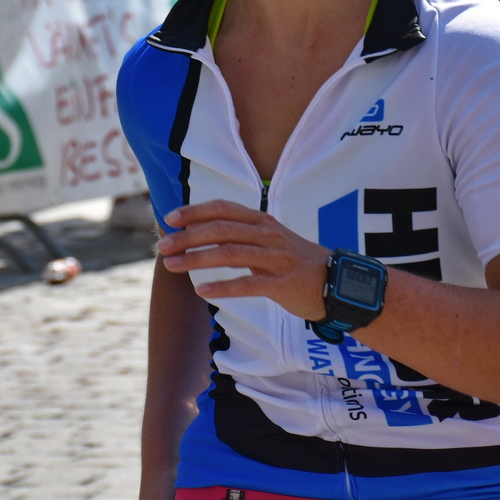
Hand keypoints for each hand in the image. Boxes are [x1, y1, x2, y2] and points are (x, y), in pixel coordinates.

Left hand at [156, 200, 330, 319]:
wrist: (337, 283)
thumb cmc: (297, 263)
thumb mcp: (271, 241)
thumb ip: (242, 236)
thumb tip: (202, 235)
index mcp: (263, 221)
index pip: (224, 208)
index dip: (195, 211)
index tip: (170, 219)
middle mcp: (269, 235)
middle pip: (221, 230)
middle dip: (187, 237)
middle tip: (162, 247)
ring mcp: (276, 258)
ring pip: (230, 254)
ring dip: (196, 259)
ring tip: (172, 266)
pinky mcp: (282, 283)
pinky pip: (248, 284)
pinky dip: (223, 287)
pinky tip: (202, 291)